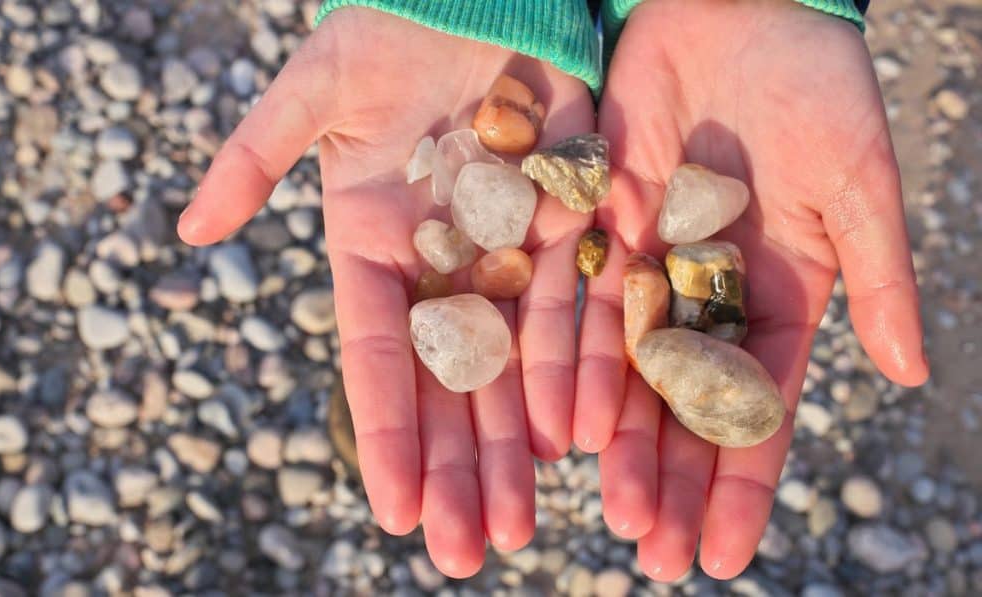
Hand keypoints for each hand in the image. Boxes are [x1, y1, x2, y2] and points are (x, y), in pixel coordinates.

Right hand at [177, 8, 593, 576]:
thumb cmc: (386, 28)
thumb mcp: (314, 92)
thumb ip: (255, 158)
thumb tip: (189, 234)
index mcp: (372, 247)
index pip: (375, 357)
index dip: (384, 433)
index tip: (395, 509)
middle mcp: (441, 265)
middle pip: (447, 383)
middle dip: (456, 467)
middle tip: (467, 551)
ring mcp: (506, 250)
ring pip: (512, 365)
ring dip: (516, 445)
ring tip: (519, 523)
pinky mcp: (570, 221)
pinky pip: (574, 308)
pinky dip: (573, 373)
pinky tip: (573, 439)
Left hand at [576, 0, 928, 579]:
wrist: (741, 7)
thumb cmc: (818, 87)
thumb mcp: (857, 184)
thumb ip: (876, 278)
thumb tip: (911, 375)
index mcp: (777, 296)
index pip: (758, 408)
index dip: (743, 483)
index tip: (725, 556)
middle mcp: (704, 295)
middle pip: (685, 405)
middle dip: (673, 479)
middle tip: (653, 553)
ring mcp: (646, 263)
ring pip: (626, 368)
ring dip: (618, 439)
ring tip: (610, 509)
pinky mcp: (593, 222)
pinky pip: (575, 302)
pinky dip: (570, 360)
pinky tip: (561, 423)